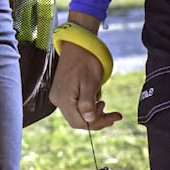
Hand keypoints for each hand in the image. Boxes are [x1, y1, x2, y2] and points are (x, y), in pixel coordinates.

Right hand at [50, 12, 121, 130]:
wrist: (78, 46)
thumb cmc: (86, 61)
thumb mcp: (90, 83)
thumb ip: (88, 104)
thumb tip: (89, 120)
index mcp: (64, 99)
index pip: (79, 123)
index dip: (97, 124)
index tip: (112, 118)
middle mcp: (58, 100)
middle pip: (77, 121)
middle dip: (96, 120)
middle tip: (111, 115)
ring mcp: (59, 96)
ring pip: (76, 115)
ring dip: (92, 115)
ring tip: (103, 104)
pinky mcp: (62, 93)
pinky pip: (74, 107)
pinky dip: (86, 108)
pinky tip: (95, 100)